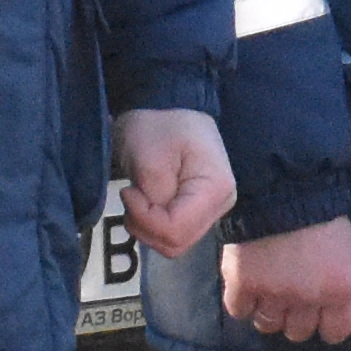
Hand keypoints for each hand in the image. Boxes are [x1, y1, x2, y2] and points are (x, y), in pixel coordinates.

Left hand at [118, 107, 234, 255]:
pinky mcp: (199, 211)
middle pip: (177, 241)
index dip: (146, 219)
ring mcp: (212, 210)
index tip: (129, 192)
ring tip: (137, 197)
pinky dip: (152, 225)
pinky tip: (145, 202)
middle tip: (131, 196)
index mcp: (215, 189)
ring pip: (174, 242)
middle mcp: (221, 204)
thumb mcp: (150, 157)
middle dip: (145, 225)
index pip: (176, 229)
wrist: (165, 108)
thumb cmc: (158, 126)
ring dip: (146, 227)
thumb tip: (154, 219)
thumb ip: (155, 195)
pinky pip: (173, 233)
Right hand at [223, 215, 350, 347]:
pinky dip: (243, 303)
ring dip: (270, 312)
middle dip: (297, 318)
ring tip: (270, 292)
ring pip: (268, 326)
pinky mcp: (241, 283)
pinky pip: (239, 311)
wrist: (283, 189)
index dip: (327, 324)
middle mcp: (306, 297)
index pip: (334, 334)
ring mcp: (272, 292)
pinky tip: (250, 287)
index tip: (320, 311)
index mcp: (338, 290)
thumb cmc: (324, 221)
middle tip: (293, 296)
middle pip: (298, 333)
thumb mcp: (350, 255)